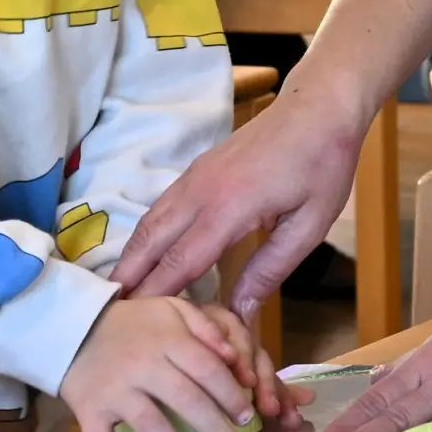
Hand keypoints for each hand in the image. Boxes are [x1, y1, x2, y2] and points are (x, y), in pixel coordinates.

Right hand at [59, 296, 262, 431]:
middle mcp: (143, 365)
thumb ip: (206, 326)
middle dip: (217, 428)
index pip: (209, 370)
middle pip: (188, 400)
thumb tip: (233, 357)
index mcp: (167, 339)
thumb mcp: (171, 309)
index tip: (246, 416)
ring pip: (153, 425)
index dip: (231, 395)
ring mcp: (115, 390)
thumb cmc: (132, 323)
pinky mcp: (89, 410)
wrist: (72, 328)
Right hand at [109, 93, 366, 317]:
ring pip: (150, 221)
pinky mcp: (198, 168)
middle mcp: (201, 191)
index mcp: (229, 208)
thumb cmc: (323, 166)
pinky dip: (146, 234)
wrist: (319, 107)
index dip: (154, 296)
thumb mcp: (308, 226)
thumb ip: (270, 270)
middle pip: (150, 241)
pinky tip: (144, 253)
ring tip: (119, 291)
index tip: (133, 324)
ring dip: (131, 256)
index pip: (179, 262)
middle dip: (128, 278)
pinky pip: (161, 206)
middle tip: (108, 315)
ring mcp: (195, 176)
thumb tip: (240, 313)